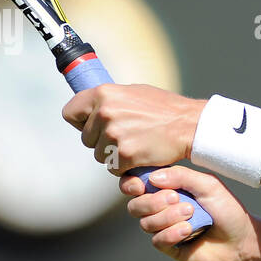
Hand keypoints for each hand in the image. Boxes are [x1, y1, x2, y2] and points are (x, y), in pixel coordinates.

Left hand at [62, 84, 201, 173]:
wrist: (190, 125)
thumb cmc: (165, 108)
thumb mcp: (134, 92)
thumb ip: (110, 100)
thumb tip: (93, 106)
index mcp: (104, 94)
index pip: (70, 113)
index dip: (80, 122)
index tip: (91, 127)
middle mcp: (105, 113)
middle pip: (86, 139)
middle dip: (101, 142)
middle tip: (125, 138)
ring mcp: (114, 134)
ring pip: (100, 155)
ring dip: (114, 155)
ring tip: (136, 144)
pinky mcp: (125, 154)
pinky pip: (114, 168)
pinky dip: (126, 167)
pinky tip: (141, 155)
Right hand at [121, 167, 255, 260]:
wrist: (241, 240)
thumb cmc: (227, 209)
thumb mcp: (208, 185)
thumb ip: (182, 176)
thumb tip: (152, 177)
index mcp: (167, 188)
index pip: (136, 184)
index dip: (131, 184)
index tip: (140, 185)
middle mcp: (161, 208)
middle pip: (135, 206)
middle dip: (153, 202)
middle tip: (177, 198)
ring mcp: (164, 228)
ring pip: (146, 223)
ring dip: (167, 217)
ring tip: (191, 214)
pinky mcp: (170, 247)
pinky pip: (157, 241)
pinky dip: (171, 234)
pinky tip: (188, 231)